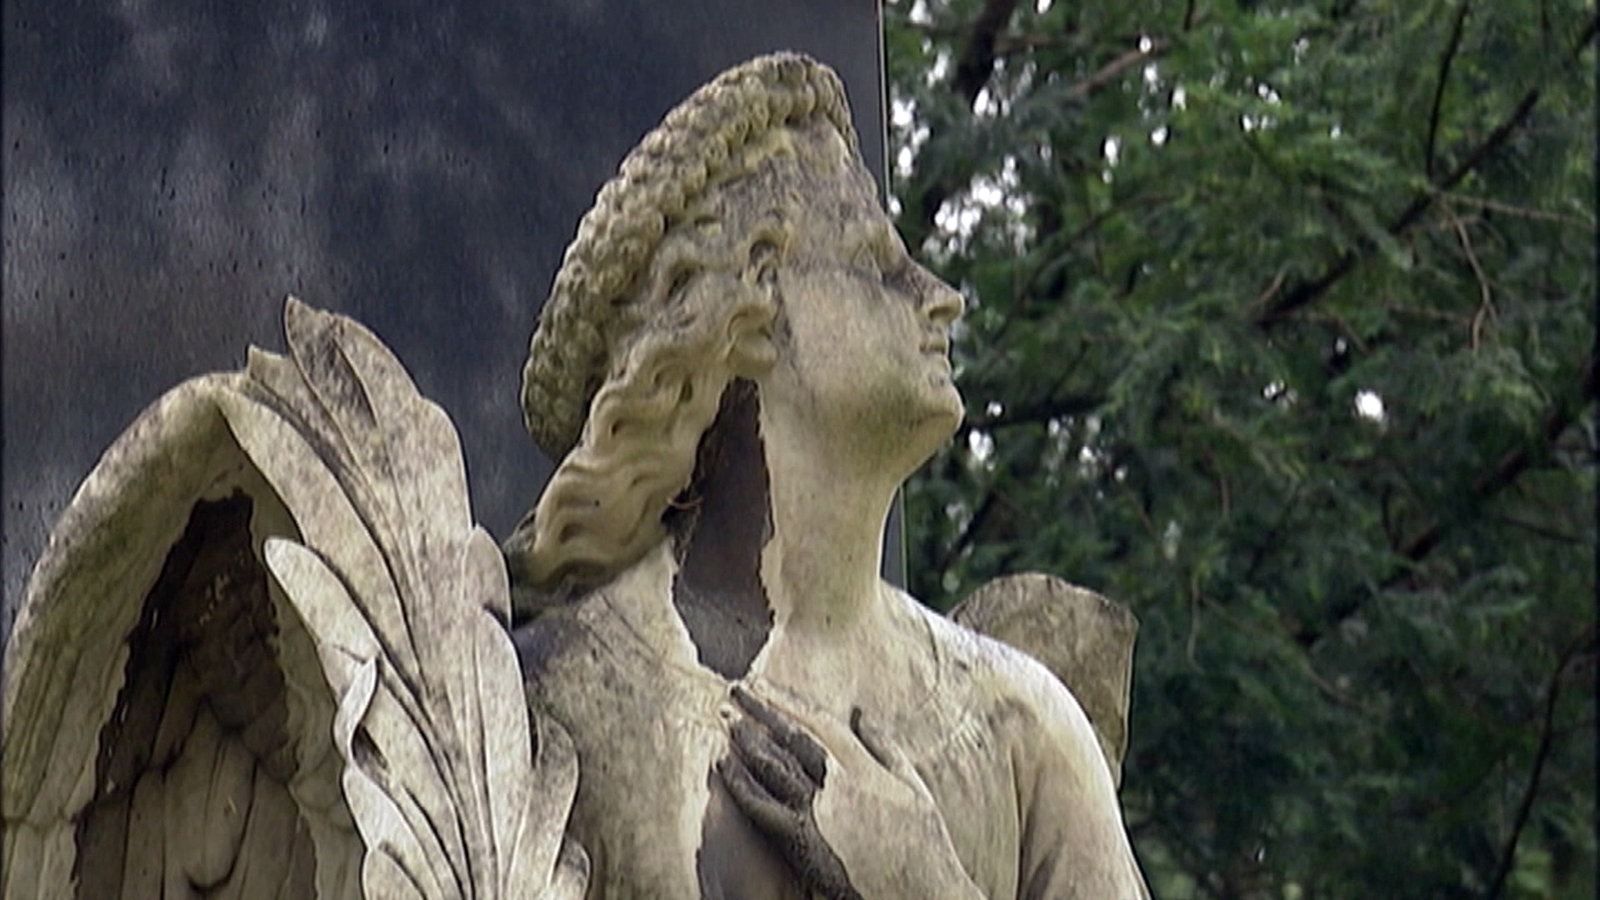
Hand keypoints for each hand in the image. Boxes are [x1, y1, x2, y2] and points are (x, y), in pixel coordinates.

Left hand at [718, 686, 983, 898]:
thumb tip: (861, 714)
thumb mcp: (913, 787)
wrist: (923, 892)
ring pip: (775, 766)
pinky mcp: (804, 843)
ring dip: (748, 740)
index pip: (819, 723)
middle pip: (792, 737)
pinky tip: (724, 767)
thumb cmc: (925, 844)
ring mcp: (818, 814)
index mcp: (866, 768)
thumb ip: (885, 748)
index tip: (767, 685)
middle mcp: (839, 785)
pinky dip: (742, 784)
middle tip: (738, 691)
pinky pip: (764, 809)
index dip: (790, 701)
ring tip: (726, 719)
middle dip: (762, 710)